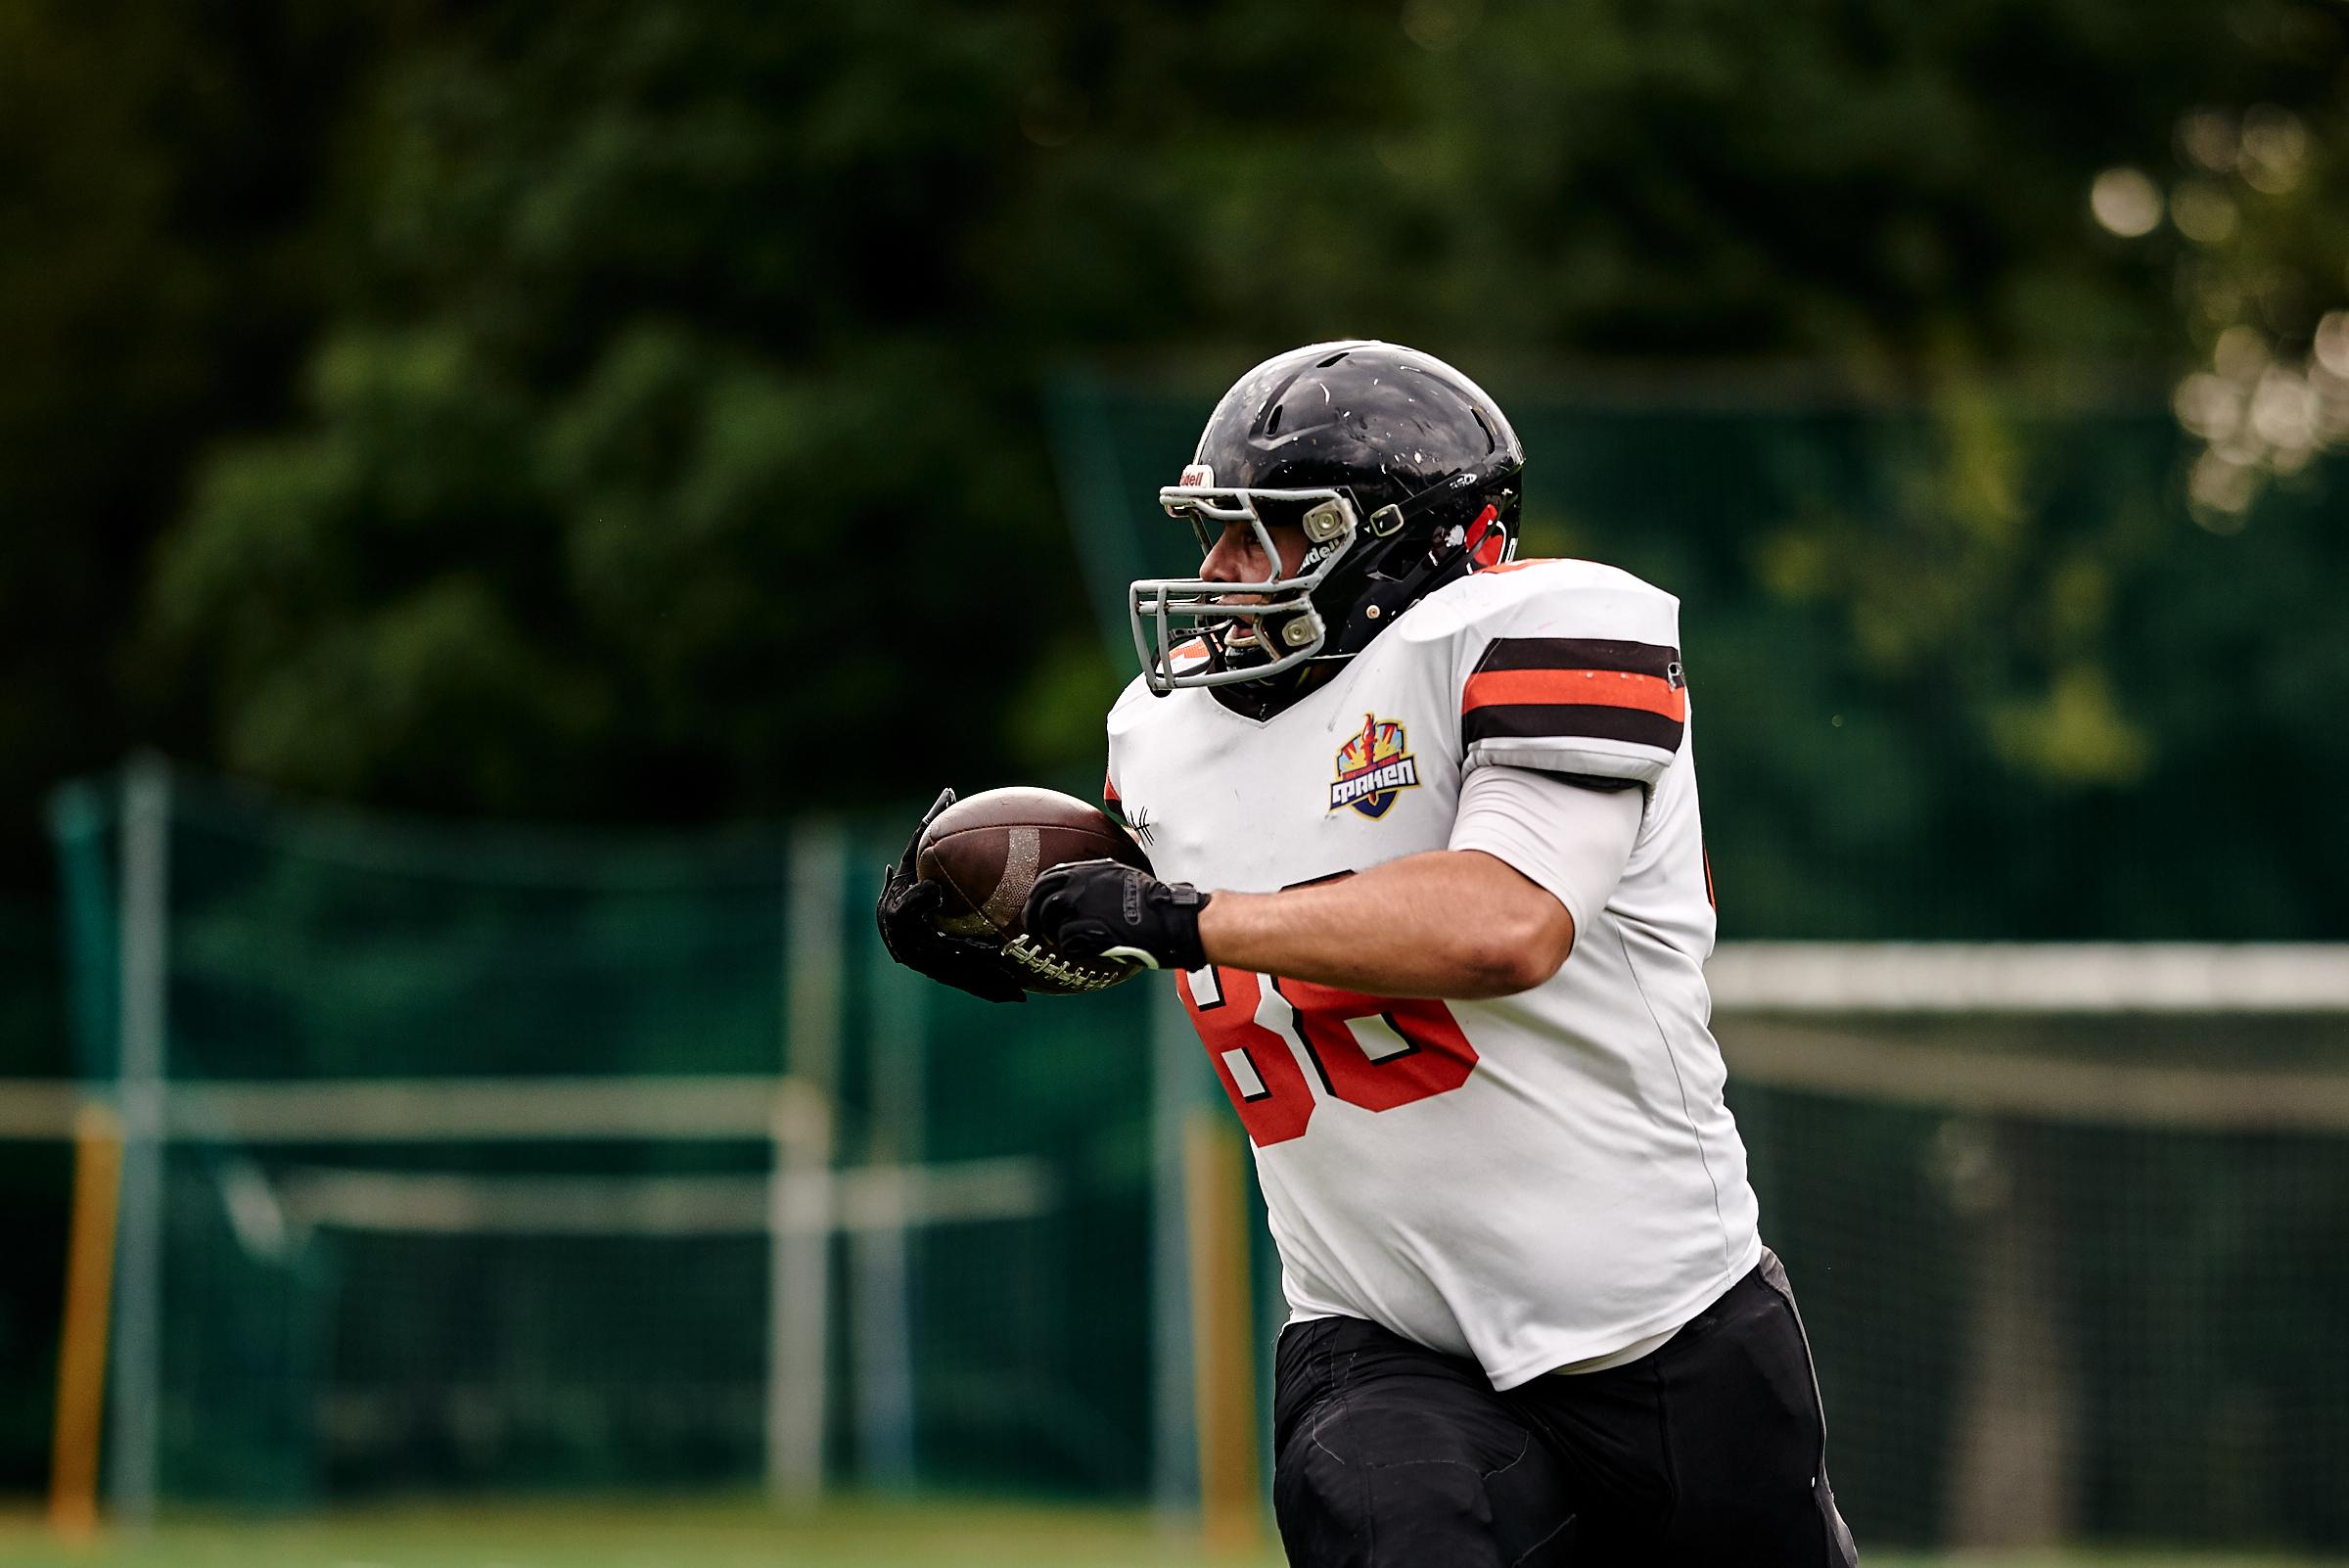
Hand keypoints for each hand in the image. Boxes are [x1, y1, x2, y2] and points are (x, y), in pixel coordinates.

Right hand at [874, 788, 1025, 1003]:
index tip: (933, 890)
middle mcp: (908, 946)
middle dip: (965, 959)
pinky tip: (1020, 993)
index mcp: (898, 916)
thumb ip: (926, 831)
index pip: (906, 910)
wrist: (896, 924)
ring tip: (1018, 992)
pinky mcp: (945, 975)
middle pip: (939, 955)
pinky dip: (991, 987)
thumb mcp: (913, 859)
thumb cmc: (906, 885)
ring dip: (985, 984)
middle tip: (994, 955)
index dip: (916, 902)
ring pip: (959, 975)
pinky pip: (970, 980)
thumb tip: (949, 791)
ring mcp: (926, 964)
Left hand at [1023, 859, 1210, 972]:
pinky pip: (1066, 942)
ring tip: (1057, 944)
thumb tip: (1095, 866)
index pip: (1048, 878)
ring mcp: (1084, 906)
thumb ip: (1102, 874)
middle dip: (1033, 917)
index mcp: (1089, 870)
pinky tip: (1079, 951)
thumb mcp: (1124, 874)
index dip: (1037, 895)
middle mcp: (1081, 885)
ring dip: (1051, 935)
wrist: (1169, 919)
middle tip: (1036, 931)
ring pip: (1050, 921)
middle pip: (1041, 900)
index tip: (1035, 906)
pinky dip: (1068, 949)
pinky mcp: (1090, 929)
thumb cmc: (1152, 901)